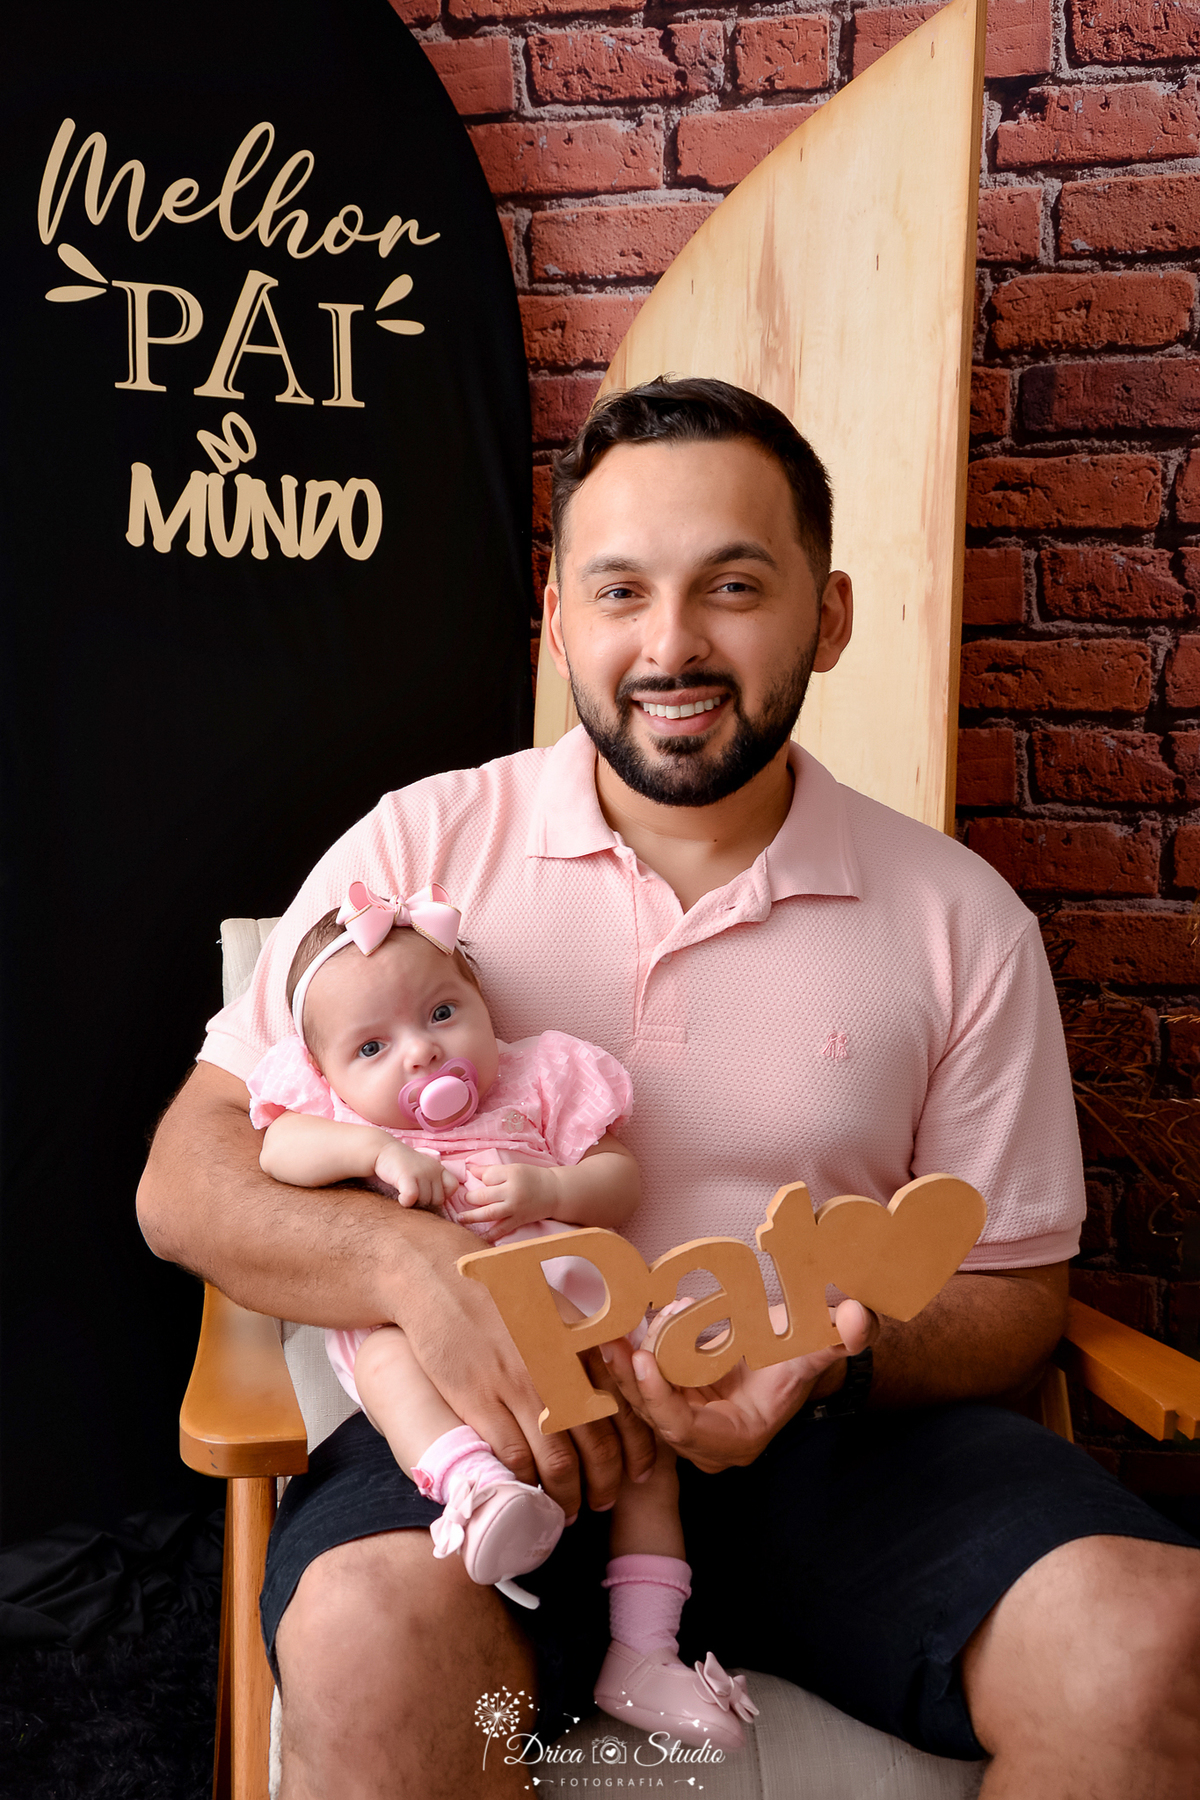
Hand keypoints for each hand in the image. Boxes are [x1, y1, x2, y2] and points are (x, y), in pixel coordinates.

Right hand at [373, 1141, 456, 1209]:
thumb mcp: (423, 1171)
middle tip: (413, 1196)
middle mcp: (433, 1169)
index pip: (453, 1187)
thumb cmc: (403, 1166)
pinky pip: (412, 1198)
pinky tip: (400, 1198)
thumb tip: (438, 1209)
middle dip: (425, 1203)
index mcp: (439, 1168)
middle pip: (438, 1200)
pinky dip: (405, 1202)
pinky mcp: (407, 1176)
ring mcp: (421, 1172)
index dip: (442, 1195)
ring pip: (425, 1201)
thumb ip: (433, 1184)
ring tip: (405, 1194)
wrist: (382, 1150)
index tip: (428, 1193)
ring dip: (414, 1203)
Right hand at [387, 1210, 646, 1515]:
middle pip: (597, 1446)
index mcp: (583, 1346)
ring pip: (557, 1463)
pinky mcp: (481, 1401)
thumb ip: (584, 1345)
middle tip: (601, 1504)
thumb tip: (611, 1378)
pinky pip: (514, 1457)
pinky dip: (526, 1485)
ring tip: (564, 1514)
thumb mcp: (554, 1310)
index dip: (636, 1451)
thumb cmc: (498, 1293)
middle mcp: (560, 1370)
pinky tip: (527, 1495)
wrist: (441, 1280)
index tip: (638, 1474)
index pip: (625, 1410)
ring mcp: (521, 1388)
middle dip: (604, 1484)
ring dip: (565, 1497)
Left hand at [454, 1161, 558, 1239]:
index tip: (480, 1180)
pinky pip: (501, 1230)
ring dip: (472, 1217)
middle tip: (466, 1199)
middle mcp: (512, 1191)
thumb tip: (468, 1169)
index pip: (486, 1176)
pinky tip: (479, 1237)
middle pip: (483, 1196)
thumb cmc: (532, 1177)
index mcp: (512, 1174)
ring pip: (488, 1213)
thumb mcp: (513, 1168)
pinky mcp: (519, 1221)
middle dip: (470, 1198)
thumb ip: (491, 1170)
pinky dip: (490, 1235)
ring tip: (460, 1218)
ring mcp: (515, 1208)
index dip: (480, 1178)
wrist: (555, 1192)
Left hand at [601, 1298, 878, 1474]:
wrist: (789, 1355)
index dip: (661, 1400)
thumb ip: (839, 1337)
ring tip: (607, 1332)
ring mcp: (686, 1423)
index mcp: (738, 1439)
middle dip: (631, 1380)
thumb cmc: (801, 1352)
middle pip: (655, 1417)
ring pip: (642, 1401)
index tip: (644, 1360)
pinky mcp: (673, 1401)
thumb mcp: (818, 1344)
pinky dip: (630, 1359)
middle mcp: (706, 1442)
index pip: (688, 1431)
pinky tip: (619, 1330)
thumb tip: (859, 1318)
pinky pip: (642, 1385)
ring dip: (624, 1368)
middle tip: (612, 1342)